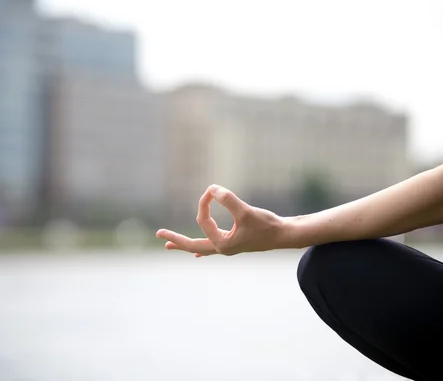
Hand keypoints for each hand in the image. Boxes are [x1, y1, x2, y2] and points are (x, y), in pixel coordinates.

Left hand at [156, 184, 287, 256]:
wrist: (284, 235)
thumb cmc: (267, 225)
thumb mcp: (246, 211)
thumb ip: (228, 199)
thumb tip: (211, 188)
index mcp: (222, 244)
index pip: (204, 220)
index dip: (204, 203)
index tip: (211, 190)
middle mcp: (222, 248)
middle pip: (192, 245)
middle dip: (175, 239)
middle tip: (158, 234)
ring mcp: (227, 247)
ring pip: (200, 246)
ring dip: (184, 244)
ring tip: (167, 245)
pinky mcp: (233, 243)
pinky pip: (211, 246)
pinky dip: (201, 248)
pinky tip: (196, 255)